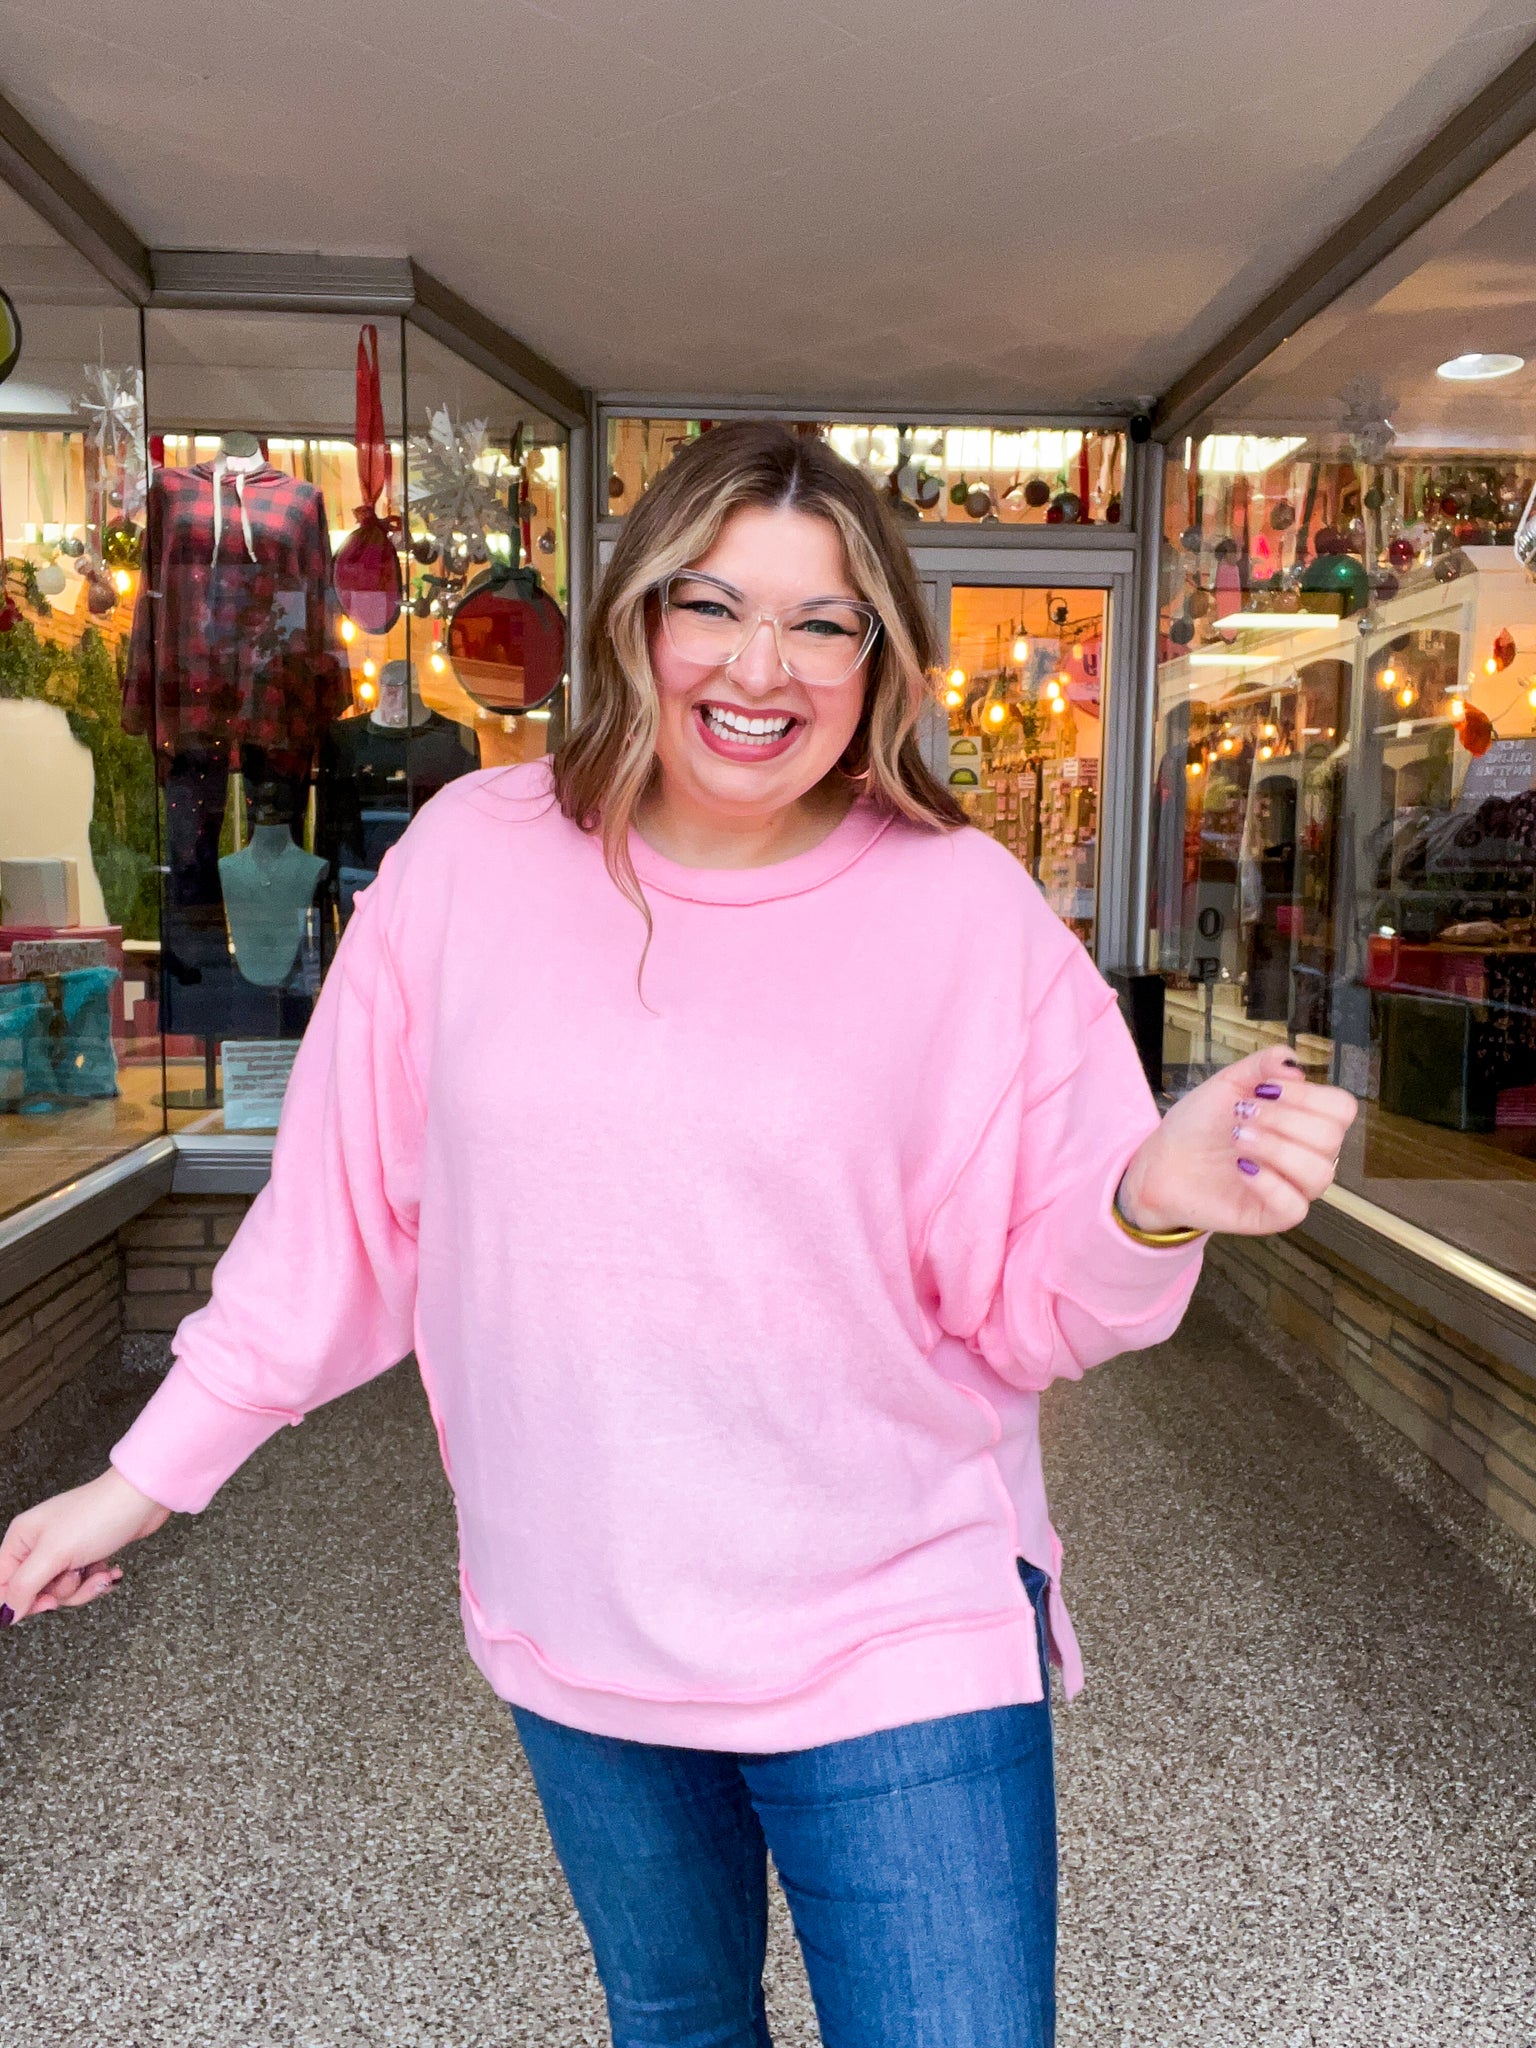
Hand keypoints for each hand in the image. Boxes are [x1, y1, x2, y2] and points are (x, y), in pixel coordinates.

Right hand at [0, 1467, 171, 1628]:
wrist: (142, 1499)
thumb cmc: (98, 1516)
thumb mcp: (53, 1554)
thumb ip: (24, 1586)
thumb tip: (5, 1614)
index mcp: (21, 1539)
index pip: (3, 1583)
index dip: (20, 1601)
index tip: (46, 1603)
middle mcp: (39, 1544)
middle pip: (35, 1590)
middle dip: (62, 1591)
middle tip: (75, 1577)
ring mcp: (65, 1549)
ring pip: (62, 1589)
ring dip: (84, 1587)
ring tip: (100, 1573)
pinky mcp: (88, 1554)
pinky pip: (83, 1582)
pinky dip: (98, 1580)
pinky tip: (111, 1571)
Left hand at [1117, 1043, 1358, 1238]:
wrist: (1162, 1160)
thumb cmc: (1200, 1124)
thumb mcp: (1228, 1083)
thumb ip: (1262, 1066)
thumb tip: (1294, 1063)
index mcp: (1304, 1121)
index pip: (1341, 1109)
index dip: (1309, 1096)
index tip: (1266, 1090)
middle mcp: (1306, 1155)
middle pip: (1331, 1138)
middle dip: (1284, 1119)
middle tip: (1242, 1113)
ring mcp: (1292, 1187)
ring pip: (1320, 1173)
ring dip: (1276, 1149)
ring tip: (1238, 1138)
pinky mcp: (1273, 1216)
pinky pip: (1295, 1207)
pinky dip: (1270, 1183)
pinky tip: (1241, 1168)